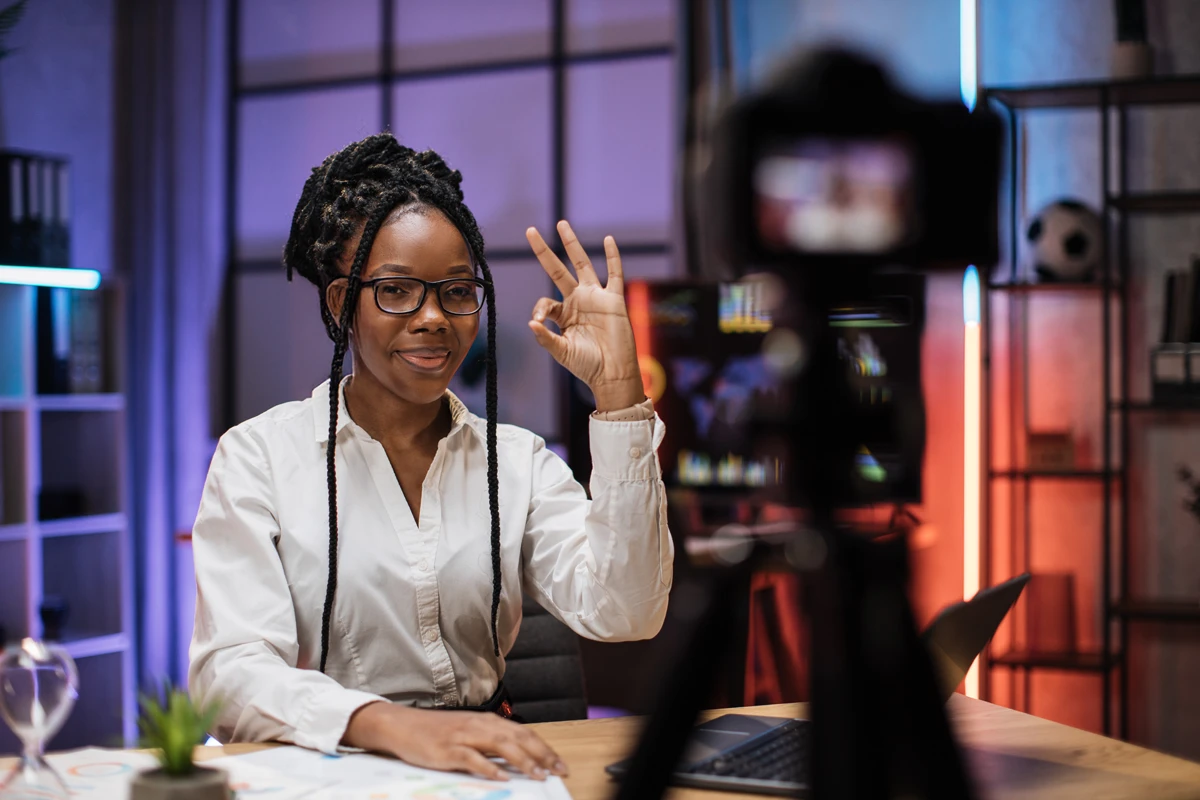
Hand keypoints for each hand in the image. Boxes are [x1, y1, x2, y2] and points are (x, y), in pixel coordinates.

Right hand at [344, 702, 566, 780]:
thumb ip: (492, 744)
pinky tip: (501, 776)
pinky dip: (488, 767)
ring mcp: (464, 736)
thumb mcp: (469, 733)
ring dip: (522, 760)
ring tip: (538, 774)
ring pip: (501, 746)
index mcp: (488, 722)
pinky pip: (472, 758)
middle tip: (558, 770)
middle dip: (542, 755)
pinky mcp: (448, 749)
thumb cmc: (438, 732)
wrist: (403, 726)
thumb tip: (518, 759)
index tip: (560, 764)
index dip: (545, 748)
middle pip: (518, 738)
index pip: (524, 734)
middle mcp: (480, 725)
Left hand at [526, 220, 645, 412]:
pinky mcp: (613, 300)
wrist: (612, 374)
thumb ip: (546, 338)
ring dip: (572, 244)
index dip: (539, 308)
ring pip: (582, 264)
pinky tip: (608, 240)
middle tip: (530, 231)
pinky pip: (614, 274)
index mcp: (563, 314)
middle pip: (557, 270)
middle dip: (544, 251)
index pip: (546, 301)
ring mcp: (595, 298)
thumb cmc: (587, 365)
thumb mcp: (561, 352)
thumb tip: (531, 323)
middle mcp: (577, 301)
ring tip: (561, 224)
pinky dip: (612, 257)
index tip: (539, 322)